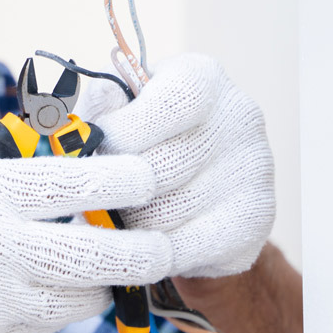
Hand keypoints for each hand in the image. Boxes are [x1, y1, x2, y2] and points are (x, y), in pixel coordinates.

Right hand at [0, 151, 170, 332]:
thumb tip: (9, 180)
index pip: (75, 181)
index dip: (124, 177)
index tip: (148, 175)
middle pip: (101, 256)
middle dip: (145, 252)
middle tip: (161, 246)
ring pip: (79, 301)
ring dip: (97, 287)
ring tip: (104, 274)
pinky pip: (34, 326)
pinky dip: (44, 310)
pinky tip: (32, 295)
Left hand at [78, 54, 275, 278]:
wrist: (199, 195)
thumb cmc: (144, 143)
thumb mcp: (118, 112)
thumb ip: (99, 113)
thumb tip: (77, 134)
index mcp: (202, 79)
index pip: (167, 105)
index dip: (121, 135)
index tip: (91, 155)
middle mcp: (239, 117)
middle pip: (159, 169)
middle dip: (116, 191)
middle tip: (94, 200)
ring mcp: (253, 171)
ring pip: (164, 216)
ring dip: (127, 227)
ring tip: (119, 219)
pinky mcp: (255, 222)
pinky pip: (180, 249)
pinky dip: (146, 253)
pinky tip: (135, 246)